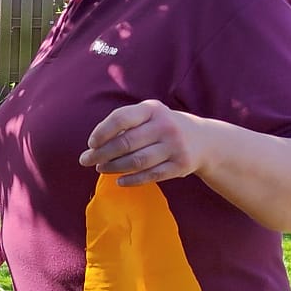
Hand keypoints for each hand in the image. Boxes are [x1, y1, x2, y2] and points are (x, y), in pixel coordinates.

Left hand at [80, 100, 206, 185]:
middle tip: (87, 161)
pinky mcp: (180, 165)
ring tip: (101, 169)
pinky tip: (119, 181)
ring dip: (114, 167)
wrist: (204, 140)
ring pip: (137, 161)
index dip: (102, 132)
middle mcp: (165, 125)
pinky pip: (151, 175)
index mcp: (152, 109)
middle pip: (126, 143)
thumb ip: (125, 125)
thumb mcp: (149, 116)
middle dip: (102, 153)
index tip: (91, 143)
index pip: (121, 118)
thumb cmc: (163, 127)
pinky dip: (132, 180)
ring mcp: (175, 146)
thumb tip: (93, 146)